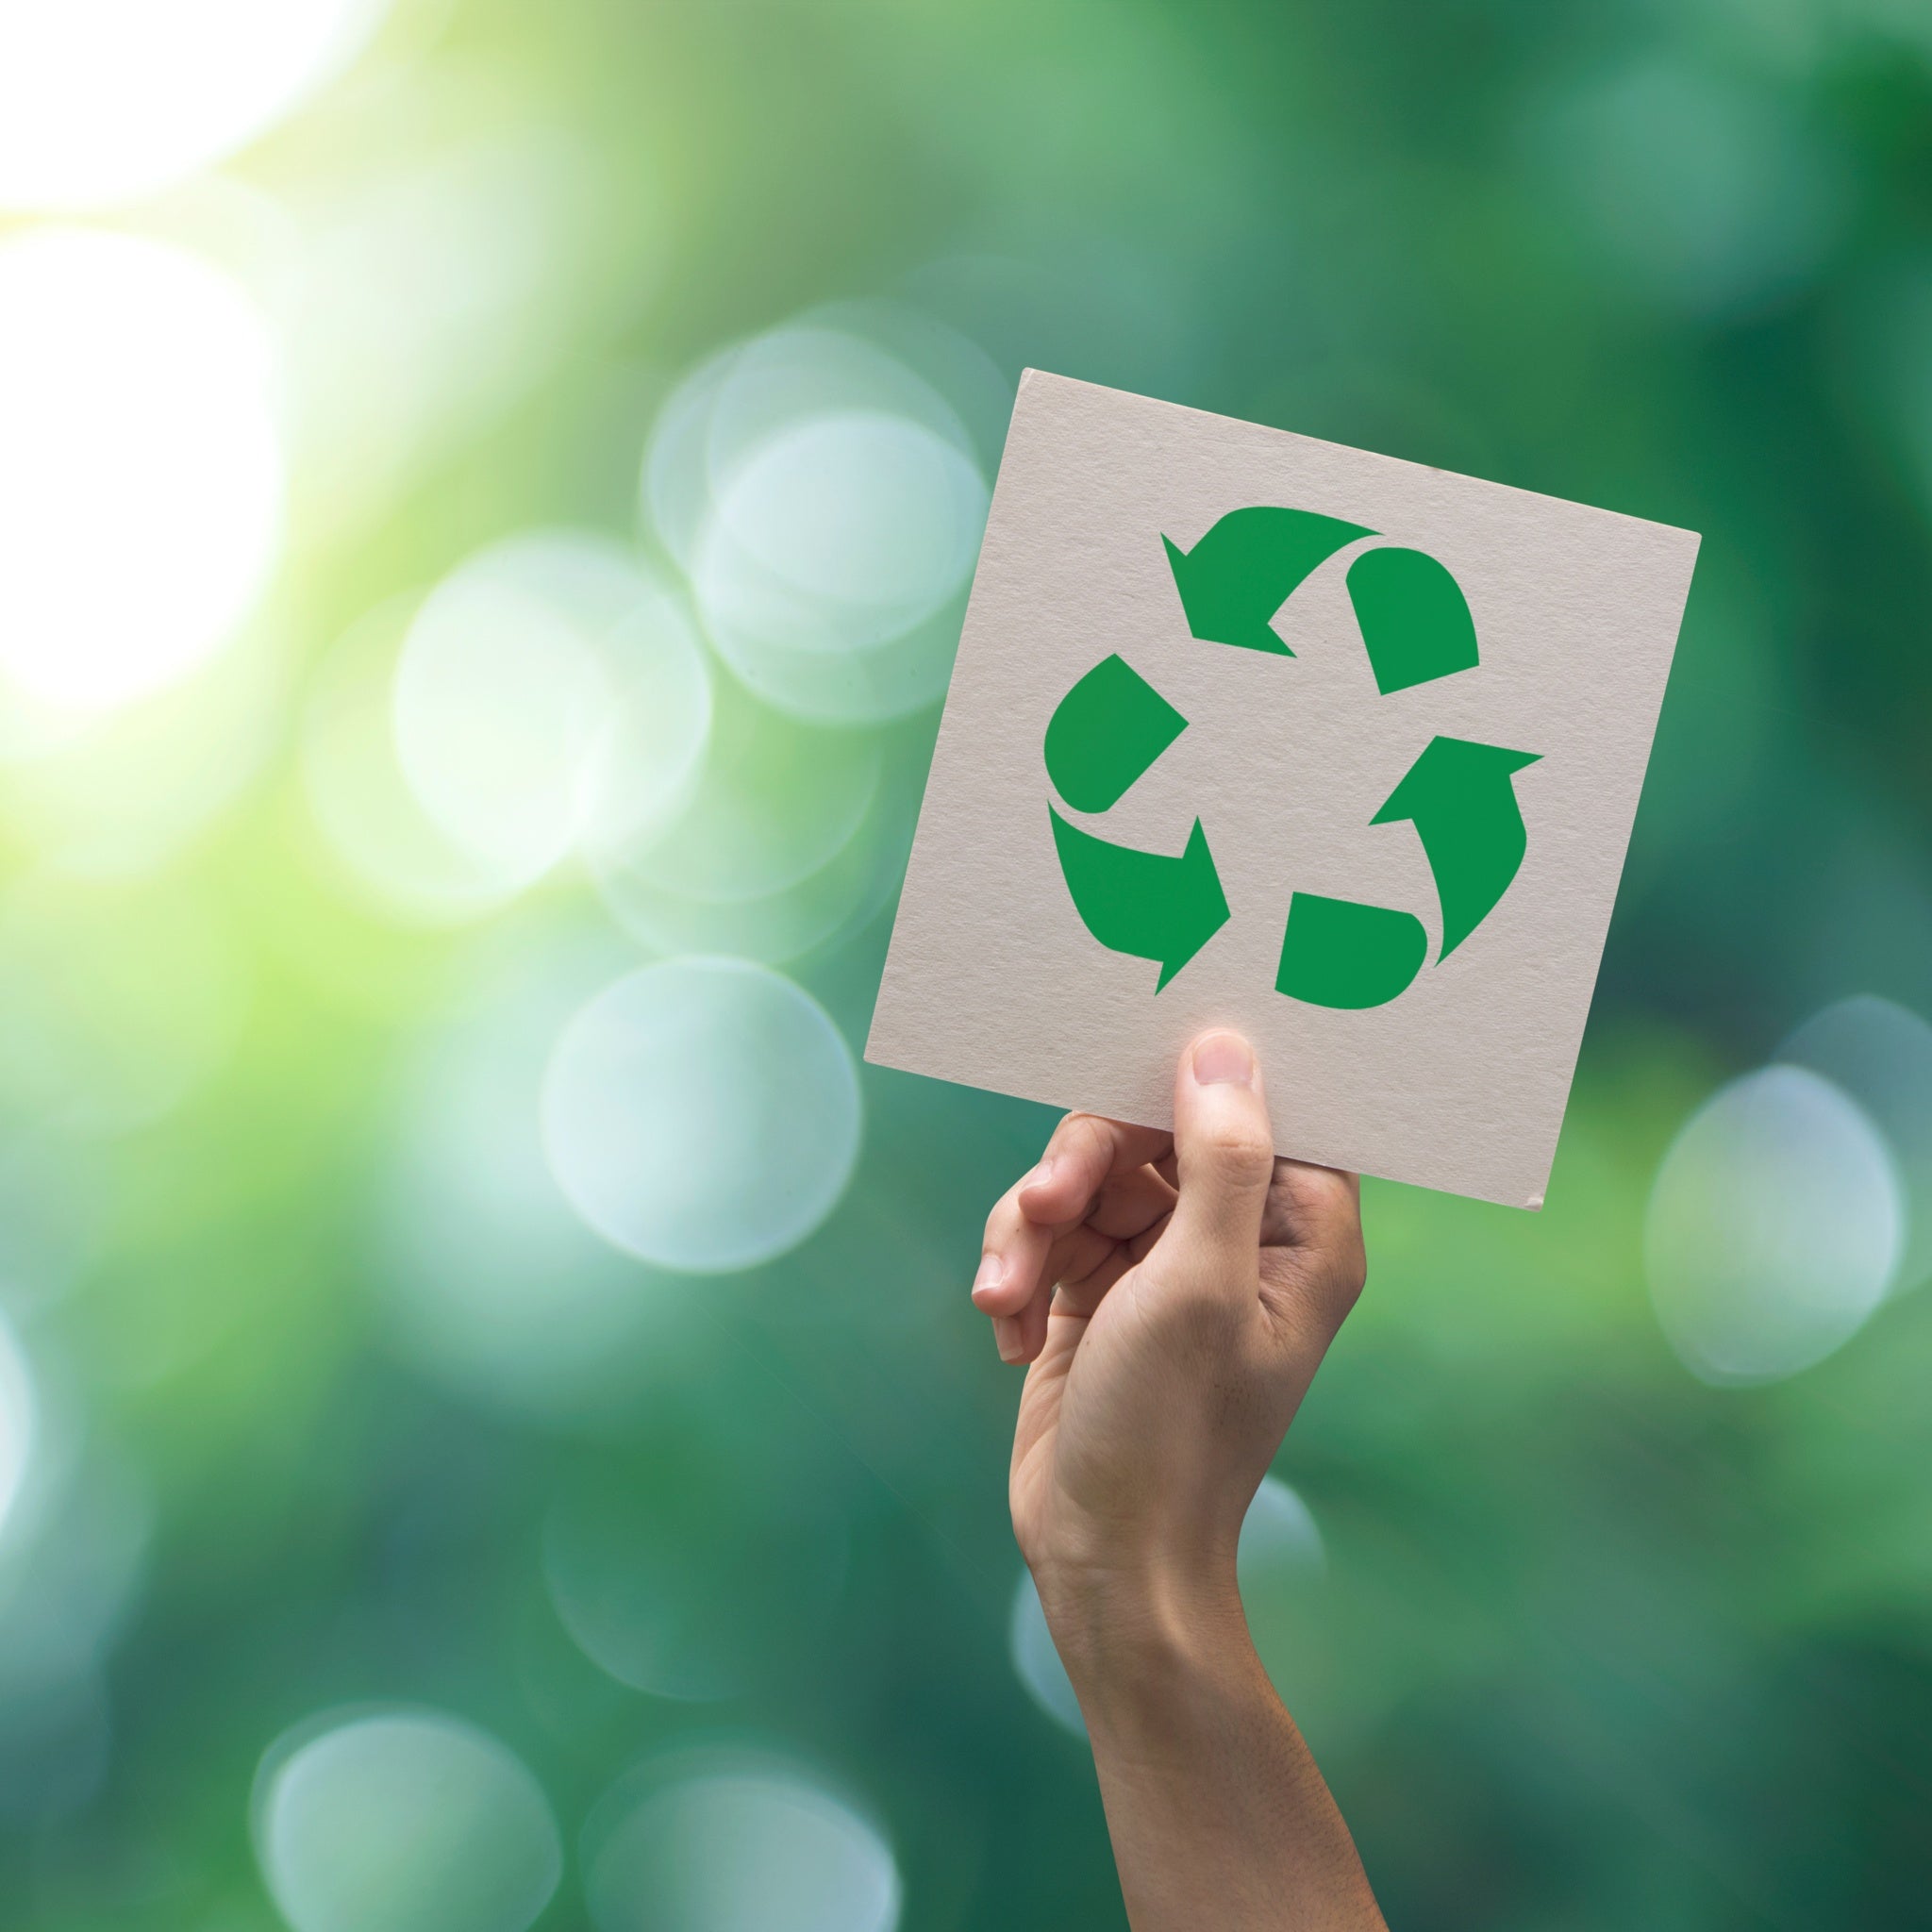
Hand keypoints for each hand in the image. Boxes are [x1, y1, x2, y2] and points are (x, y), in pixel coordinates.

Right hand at [972, 1030, 1365, 1635]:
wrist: (1103, 1558)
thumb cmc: (1172, 1432)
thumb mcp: (1201, 1286)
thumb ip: (1220, 1161)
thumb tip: (1224, 1046)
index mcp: (1299, 1231)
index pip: (1263, 1105)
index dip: (1201, 1070)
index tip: (1134, 1044)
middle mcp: (1237, 1236)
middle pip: (1149, 1129)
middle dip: (1080, 1164)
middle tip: (1040, 1205)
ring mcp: (1163, 1264)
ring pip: (1084, 1177)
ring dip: (1030, 1226)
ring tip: (1006, 1295)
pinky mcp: (1097, 1292)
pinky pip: (1046, 1230)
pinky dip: (1016, 1268)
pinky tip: (1009, 1331)